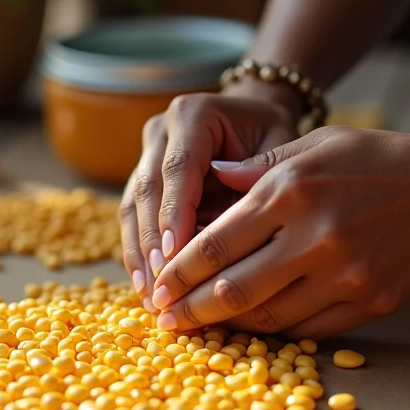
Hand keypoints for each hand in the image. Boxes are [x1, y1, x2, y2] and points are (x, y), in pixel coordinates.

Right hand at [119, 85, 299, 307]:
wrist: (254, 116)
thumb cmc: (272, 134)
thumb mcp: (277, 148)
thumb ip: (254, 183)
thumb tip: (230, 234)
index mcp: (192, 115)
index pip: (178, 169)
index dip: (173, 215)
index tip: (174, 257)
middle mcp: (161, 131)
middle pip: (147, 190)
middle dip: (151, 242)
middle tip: (161, 284)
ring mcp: (146, 153)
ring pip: (132, 207)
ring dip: (138, 254)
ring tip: (149, 294)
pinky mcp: (141, 176)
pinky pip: (133, 217)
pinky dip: (138, 253)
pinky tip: (145, 286)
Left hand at [150, 125, 409, 339]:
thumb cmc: (378, 161)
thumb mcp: (314, 147)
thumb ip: (256, 167)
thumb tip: (208, 178)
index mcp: (290, 191)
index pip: (214, 243)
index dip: (177, 272)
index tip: (155, 289)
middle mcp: (314, 236)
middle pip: (232, 289)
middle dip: (190, 310)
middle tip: (165, 322)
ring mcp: (345, 274)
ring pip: (266, 315)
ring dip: (227, 325)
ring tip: (201, 326)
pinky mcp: (371, 302)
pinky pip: (306, 328)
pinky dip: (273, 329)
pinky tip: (252, 326)